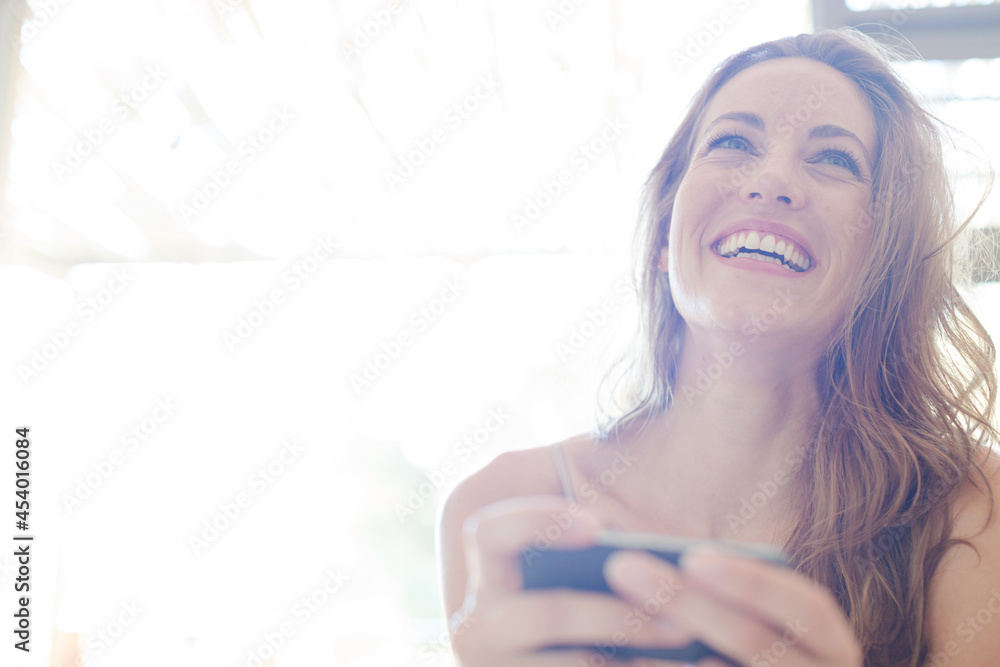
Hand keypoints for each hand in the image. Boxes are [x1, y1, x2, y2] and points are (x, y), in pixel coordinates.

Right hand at [449, 496, 694, 665]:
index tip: (596, 525)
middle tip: (676, 608)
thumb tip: (629, 524)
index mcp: (480, 574)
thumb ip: (576, 534)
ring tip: (684, 638)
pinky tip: (668, 665)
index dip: (537, 521)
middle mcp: (474, 626)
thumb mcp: (552, 564)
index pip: (487, 533)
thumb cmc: (561, 603)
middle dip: (617, 612)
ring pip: (576, 663)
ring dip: (635, 650)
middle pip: (549, 613)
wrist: (525, 659)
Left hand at [603, 548, 863, 665]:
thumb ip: (723, 590)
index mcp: (833, 649)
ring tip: (612, 620)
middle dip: (685, 603)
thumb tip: (665, 559)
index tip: (691, 557)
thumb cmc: (750, 646)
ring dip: (664, 655)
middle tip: (621, 566)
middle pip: (756, 645)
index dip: (752, 583)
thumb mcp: (758, 624)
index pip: (809, 610)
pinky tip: (625, 660)